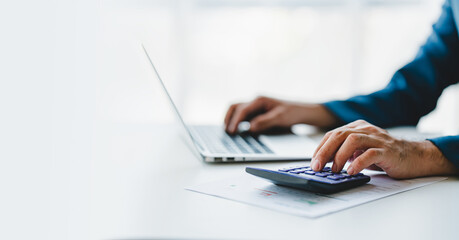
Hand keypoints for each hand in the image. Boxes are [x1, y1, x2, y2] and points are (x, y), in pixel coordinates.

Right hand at [224, 96, 336, 133]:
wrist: (302, 111)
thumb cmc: (293, 112)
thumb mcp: (280, 118)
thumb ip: (264, 122)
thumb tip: (250, 128)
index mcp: (260, 100)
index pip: (242, 110)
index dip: (235, 121)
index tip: (231, 131)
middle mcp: (255, 101)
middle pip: (235, 107)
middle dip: (228, 118)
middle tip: (226, 131)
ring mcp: (255, 106)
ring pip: (237, 110)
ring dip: (231, 119)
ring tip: (228, 131)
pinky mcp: (257, 112)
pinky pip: (243, 115)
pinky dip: (237, 121)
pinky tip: (237, 130)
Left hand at [311, 120, 456, 178]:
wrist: (414, 157)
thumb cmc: (385, 155)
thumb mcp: (361, 151)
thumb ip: (345, 152)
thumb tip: (325, 163)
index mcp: (357, 127)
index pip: (333, 134)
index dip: (320, 148)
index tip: (313, 162)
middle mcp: (366, 129)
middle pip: (339, 135)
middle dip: (325, 152)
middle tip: (318, 167)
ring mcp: (377, 139)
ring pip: (352, 141)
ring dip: (340, 156)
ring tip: (335, 170)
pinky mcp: (388, 150)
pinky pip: (370, 153)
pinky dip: (358, 163)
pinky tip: (351, 171)